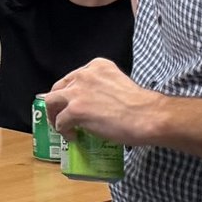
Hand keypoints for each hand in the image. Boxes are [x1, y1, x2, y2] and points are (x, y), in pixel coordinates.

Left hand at [45, 58, 164, 146]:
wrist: (149, 117)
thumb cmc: (142, 106)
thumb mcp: (118, 84)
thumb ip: (102, 88)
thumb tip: (92, 103)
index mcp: (97, 66)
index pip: (73, 78)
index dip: (69, 92)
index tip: (71, 102)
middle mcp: (84, 75)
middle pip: (59, 88)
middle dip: (57, 102)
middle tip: (60, 115)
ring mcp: (78, 92)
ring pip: (51, 101)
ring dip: (53, 115)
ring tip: (60, 126)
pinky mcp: (76, 110)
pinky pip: (60, 121)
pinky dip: (63, 130)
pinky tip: (72, 136)